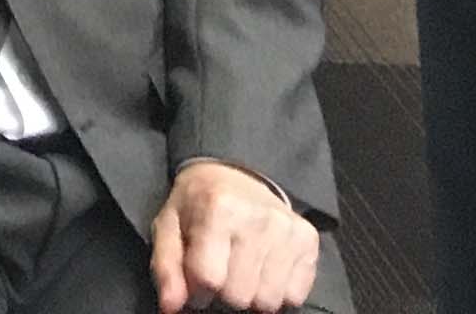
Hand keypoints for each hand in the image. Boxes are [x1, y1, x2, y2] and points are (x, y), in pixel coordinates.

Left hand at [151, 159, 318, 311]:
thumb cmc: (197, 205)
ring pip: (269, 301)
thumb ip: (166, 268)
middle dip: (225, 294)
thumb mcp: (169, 227)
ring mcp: (288, 230)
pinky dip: (278, 293)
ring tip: (241, 273)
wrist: (237, 175)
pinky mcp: (309, 240)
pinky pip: (295, 296)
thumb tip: (170, 307)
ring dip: (252, 296)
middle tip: (221, 274)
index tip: (197, 281)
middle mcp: (258, 219)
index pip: (209, 279)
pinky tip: (264, 271)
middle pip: (240, 295)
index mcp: (219, 210)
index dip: (197, 291)